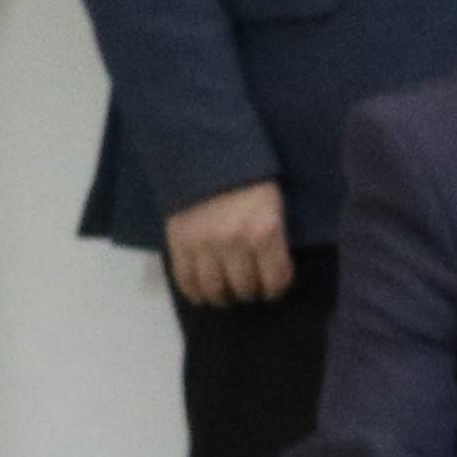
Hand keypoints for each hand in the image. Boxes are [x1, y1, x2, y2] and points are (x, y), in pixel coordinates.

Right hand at [162, 179, 297, 309]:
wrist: (209, 158)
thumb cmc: (251, 182)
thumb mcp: (274, 206)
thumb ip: (274, 239)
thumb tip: (273, 273)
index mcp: (265, 231)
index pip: (275, 278)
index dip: (276, 289)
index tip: (273, 290)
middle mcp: (234, 242)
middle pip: (245, 287)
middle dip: (251, 293)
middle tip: (251, 292)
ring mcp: (204, 244)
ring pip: (214, 288)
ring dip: (223, 297)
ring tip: (228, 296)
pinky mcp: (179, 242)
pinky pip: (185, 278)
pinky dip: (194, 292)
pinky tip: (202, 295)